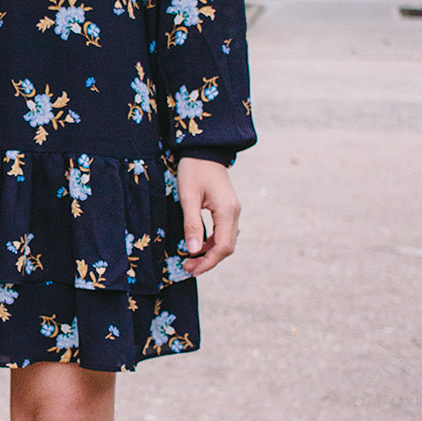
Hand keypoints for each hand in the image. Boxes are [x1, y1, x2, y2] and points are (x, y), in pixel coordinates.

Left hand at [176, 157, 240, 276]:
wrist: (203, 150)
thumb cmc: (193, 170)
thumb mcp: (188, 197)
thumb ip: (192, 224)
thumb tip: (193, 251)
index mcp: (227, 210)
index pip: (223, 246)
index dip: (208, 262)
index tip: (191, 270)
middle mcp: (234, 213)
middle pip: (226, 247)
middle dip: (208, 261)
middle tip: (188, 269)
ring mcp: (232, 211)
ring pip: (225, 241)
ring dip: (209, 254)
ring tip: (190, 261)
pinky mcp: (227, 209)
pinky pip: (222, 232)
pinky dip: (211, 243)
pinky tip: (196, 246)